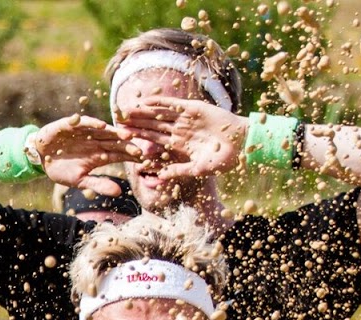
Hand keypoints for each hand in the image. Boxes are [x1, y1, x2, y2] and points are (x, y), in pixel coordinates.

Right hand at [30, 114, 143, 195]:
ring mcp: (85, 132)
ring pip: (103, 130)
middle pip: (114, 141)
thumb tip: (118, 193)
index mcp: (100, 154)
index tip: (142, 160)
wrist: (40, 158)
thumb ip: (98, 184)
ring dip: (115, 132)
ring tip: (126, 134)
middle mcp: (95, 141)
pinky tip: (100, 125)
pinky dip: (91, 123)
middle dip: (127, 143)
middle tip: (139, 147)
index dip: (130, 156)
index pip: (119, 154)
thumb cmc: (62, 170)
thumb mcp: (79, 181)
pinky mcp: (71, 124)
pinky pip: (83, 122)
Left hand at [118, 97, 246, 180]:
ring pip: (159, 114)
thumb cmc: (223, 159)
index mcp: (178, 145)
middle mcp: (179, 131)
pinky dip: (160, 102)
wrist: (243, 143)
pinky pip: (173, 104)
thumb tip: (158, 178)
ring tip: (126, 111)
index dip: (138, 139)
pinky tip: (145, 101)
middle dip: (136, 124)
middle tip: (117, 122)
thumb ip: (178, 170)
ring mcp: (186, 119)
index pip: (154, 141)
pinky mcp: (193, 108)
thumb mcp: (198, 168)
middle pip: (152, 126)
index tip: (122, 139)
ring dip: (143, 112)